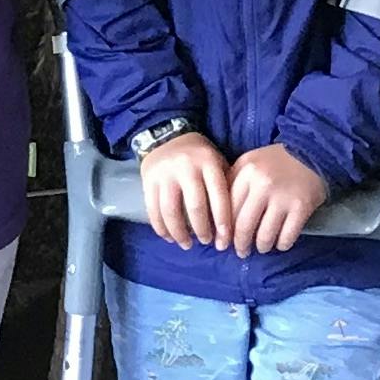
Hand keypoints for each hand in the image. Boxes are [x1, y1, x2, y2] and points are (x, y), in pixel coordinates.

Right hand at [138, 130, 233, 247]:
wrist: (166, 135)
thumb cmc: (198, 155)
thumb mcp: (217, 161)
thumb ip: (225, 186)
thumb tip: (232, 224)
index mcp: (208, 162)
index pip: (218, 195)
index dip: (222, 221)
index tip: (225, 241)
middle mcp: (186, 167)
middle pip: (195, 206)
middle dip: (202, 230)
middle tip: (206, 242)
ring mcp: (165, 174)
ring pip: (171, 211)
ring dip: (179, 233)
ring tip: (187, 244)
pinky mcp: (148, 180)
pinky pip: (153, 210)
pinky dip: (161, 228)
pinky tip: (169, 237)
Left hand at [228, 142, 330, 255]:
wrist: (312, 151)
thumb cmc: (275, 161)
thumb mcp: (250, 162)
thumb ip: (233, 183)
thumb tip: (217, 217)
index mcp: (246, 171)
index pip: (228, 208)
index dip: (224, 230)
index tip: (224, 241)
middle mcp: (262, 183)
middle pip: (244, 225)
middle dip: (240, 244)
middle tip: (241, 252)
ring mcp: (283, 196)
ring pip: (265, 235)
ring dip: (262, 246)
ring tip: (262, 247)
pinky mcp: (302, 206)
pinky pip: (287, 236)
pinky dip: (282, 244)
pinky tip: (280, 243)